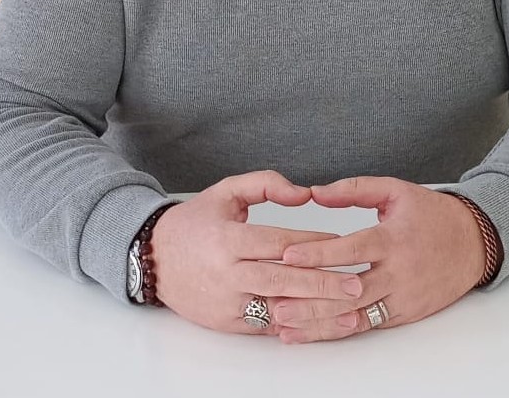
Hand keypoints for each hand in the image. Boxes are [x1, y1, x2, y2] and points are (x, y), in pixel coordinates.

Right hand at [150, 170, 364, 333]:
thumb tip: (303, 193)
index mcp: (228, 238)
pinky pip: (264, 325)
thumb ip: (266, 184)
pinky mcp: (225, 322)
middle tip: (356, 284)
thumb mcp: (226, 191)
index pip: (278, 242)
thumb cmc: (194, 222)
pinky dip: (292, 325)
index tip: (342, 243)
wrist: (152, 258)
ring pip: (277, 308)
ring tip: (348, 311)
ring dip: (315, 311)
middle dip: (322, 284)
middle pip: (283, 280)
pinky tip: (319, 325)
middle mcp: (228, 273)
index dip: (313, 244)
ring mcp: (226, 301)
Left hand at [273, 176, 486, 343]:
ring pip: (355, 316)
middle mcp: (397, 273)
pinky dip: (337, 331)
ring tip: (284, 325)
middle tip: (275, 301)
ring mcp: (401, 298)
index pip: (351, 249)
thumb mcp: (395, 191)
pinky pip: (367, 326)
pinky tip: (311, 333)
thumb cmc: (432, 214)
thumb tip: (316, 191)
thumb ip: (354, 189)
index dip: (318, 253)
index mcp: (393, 239)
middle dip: (310, 299)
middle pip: (349, 291)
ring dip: (318, 323)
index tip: (288, 256)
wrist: (474, 243)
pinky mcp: (404, 315)